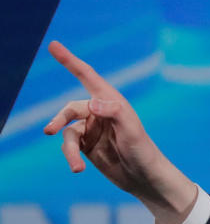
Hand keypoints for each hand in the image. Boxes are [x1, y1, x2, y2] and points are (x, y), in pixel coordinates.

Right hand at [44, 41, 197, 223]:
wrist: (145, 178)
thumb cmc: (143, 151)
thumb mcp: (131, 131)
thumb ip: (114, 112)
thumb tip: (92, 103)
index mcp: (111, 101)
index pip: (87, 76)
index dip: (70, 61)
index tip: (53, 45)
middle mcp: (100, 112)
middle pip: (70, 109)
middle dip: (60, 120)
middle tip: (50, 130)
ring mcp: (92, 129)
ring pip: (68, 132)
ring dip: (69, 149)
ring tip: (76, 166)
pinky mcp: (87, 146)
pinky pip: (69, 146)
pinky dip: (70, 157)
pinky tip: (77, 168)